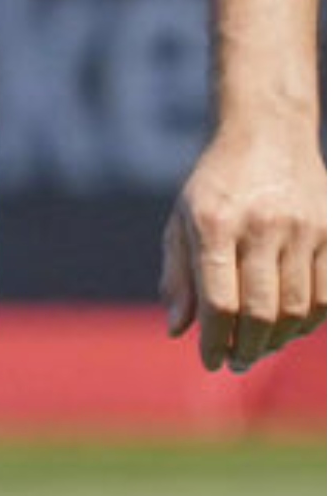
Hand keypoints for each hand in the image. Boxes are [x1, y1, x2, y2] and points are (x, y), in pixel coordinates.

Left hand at [161, 124, 327, 371]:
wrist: (267, 132)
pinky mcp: (329, 232)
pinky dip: (308, 321)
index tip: (210, 360)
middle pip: (261, 310)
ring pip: (296, 308)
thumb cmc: (215, 184)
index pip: (219, 300)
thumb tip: (178, 330)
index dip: (215, 339)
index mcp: (213, 223)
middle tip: (237, 363)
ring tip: (261, 348)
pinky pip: (325, 294)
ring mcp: (300, 229)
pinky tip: (290, 329)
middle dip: (248, 347)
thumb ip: (178, 276)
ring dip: (279, 340)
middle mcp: (259, 227)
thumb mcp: (182, 219)